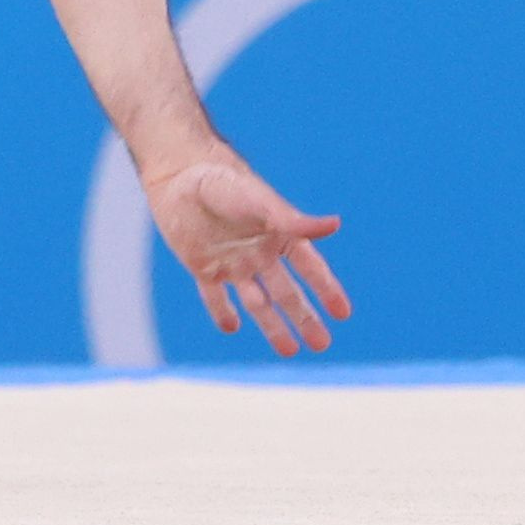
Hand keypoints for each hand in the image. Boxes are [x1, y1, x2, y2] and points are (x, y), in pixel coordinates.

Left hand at [140, 154, 352, 352]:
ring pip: (257, 302)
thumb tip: (336, 225)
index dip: (327, 290)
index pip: (310, 269)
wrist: (180, 173)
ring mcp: (232, 262)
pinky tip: (232, 327)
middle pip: (287, 293)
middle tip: (323, 344)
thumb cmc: (224, 182)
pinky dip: (222, 312)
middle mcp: (259, 252)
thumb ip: (294, 220)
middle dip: (306, 318)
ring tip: (290, 351)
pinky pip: (215, 296)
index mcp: (279, 235)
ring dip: (273, 326)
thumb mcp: (260, 203)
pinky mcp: (203, 267)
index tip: (344, 313)